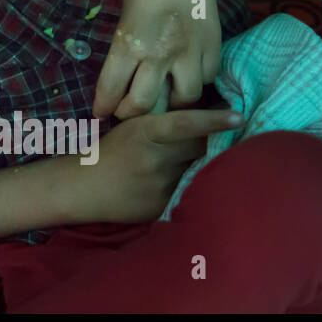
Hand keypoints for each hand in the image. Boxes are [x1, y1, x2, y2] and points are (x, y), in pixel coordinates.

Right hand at [72, 108, 243, 223]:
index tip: (238, 116)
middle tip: (217, 136)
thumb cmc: (110, 151)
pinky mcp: (162, 205)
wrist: (83, 187)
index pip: (184, 123)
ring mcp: (159, 185)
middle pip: (200, 147)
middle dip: (211, 141)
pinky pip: (186, 190)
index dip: (212, 120)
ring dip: (197, 164)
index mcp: (143, 132)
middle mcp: (154, 159)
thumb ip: (163, 123)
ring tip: (178, 162)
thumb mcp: (132, 128)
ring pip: (196, 169)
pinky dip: (185, 184)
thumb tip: (204, 117)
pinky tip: (167, 183)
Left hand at [93, 0, 221, 118]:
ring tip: (162, 98)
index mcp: (130, 41)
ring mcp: (190, 52)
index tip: (101, 112)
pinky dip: (196, 84)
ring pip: (183, 99)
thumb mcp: (124, 15)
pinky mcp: (213, 47)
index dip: (103, 106)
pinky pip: (206, 80)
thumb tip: (121, 77)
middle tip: (128, 110)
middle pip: (145, 104)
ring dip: (170, 104)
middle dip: (131, 113)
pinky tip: (187, 77)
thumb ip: (125, 47)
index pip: (111, 88)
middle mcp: (160, 52)